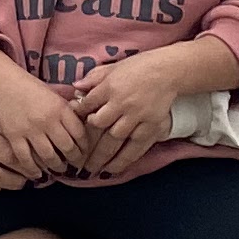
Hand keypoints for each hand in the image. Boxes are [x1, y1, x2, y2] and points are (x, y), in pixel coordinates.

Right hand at [0, 52, 86, 182]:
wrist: (1, 81)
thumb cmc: (29, 87)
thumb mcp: (54, 95)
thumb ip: (67, 112)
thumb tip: (80, 131)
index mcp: (61, 109)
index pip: (80, 134)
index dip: (84, 147)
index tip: (83, 152)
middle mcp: (48, 121)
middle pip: (68, 149)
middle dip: (73, 160)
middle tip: (73, 164)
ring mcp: (30, 130)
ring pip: (49, 157)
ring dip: (56, 167)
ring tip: (58, 169)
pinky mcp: (14, 137)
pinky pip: (27, 159)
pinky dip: (34, 170)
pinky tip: (37, 173)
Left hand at [71, 47, 194, 173]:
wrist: (167, 71)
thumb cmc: (138, 67)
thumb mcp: (112, 67)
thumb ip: (93, 78)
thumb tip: (76, 88)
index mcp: (109, 87)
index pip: (87, 105)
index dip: (78, 116)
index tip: (72, 128)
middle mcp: (121, 104)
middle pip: (99, 126)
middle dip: (86, 145)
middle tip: (76, 161)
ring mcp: (137, 116)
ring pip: (115, 140)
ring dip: (102, 156)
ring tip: (92, 170)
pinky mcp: (152, 126)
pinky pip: (136, 146)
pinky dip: (125, 159)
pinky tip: (114, 169)